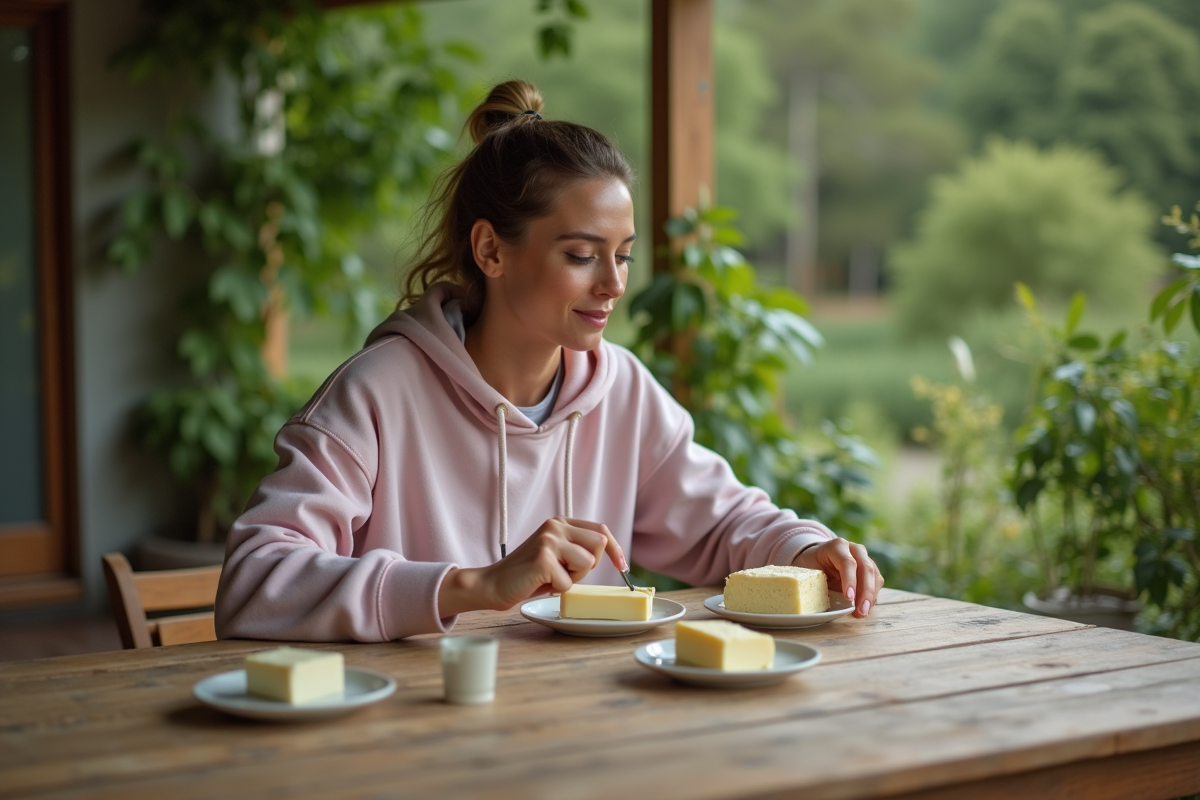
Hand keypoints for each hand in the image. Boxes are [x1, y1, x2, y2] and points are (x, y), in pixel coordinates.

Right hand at [438, 517, 626, 615]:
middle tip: (564, 573)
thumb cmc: (528, 574)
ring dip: (573, 578)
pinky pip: (568, 582)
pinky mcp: (543, 558)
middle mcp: (556, 526)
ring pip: (588, 564)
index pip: (601, 529)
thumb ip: (577, 547)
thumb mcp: (556, 554)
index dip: (615, 548)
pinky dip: (557, 589)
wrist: (493, 584)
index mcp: (560, 522)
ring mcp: (549, 540)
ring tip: (550, 577)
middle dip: (588, 567)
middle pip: (600, 544)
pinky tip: (539, 583)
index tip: (622, 566)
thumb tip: (610, 551)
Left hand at [792, 538, 882, 617]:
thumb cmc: (811, 564)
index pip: (847, 562)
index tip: (849, 597)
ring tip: (862, 613)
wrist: (817, 557)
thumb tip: (816, 602)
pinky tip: (864, 609)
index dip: (850, 580)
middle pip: (866, 568)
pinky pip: (876, 582)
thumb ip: (813, 581)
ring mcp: (864, 558)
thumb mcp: (807, 570)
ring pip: (875, 576)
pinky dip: (872, 597)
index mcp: (837, 546)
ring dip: (871, 596)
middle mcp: (854, 550)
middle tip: (861, 611)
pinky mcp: (870, 569)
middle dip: (866, 592)